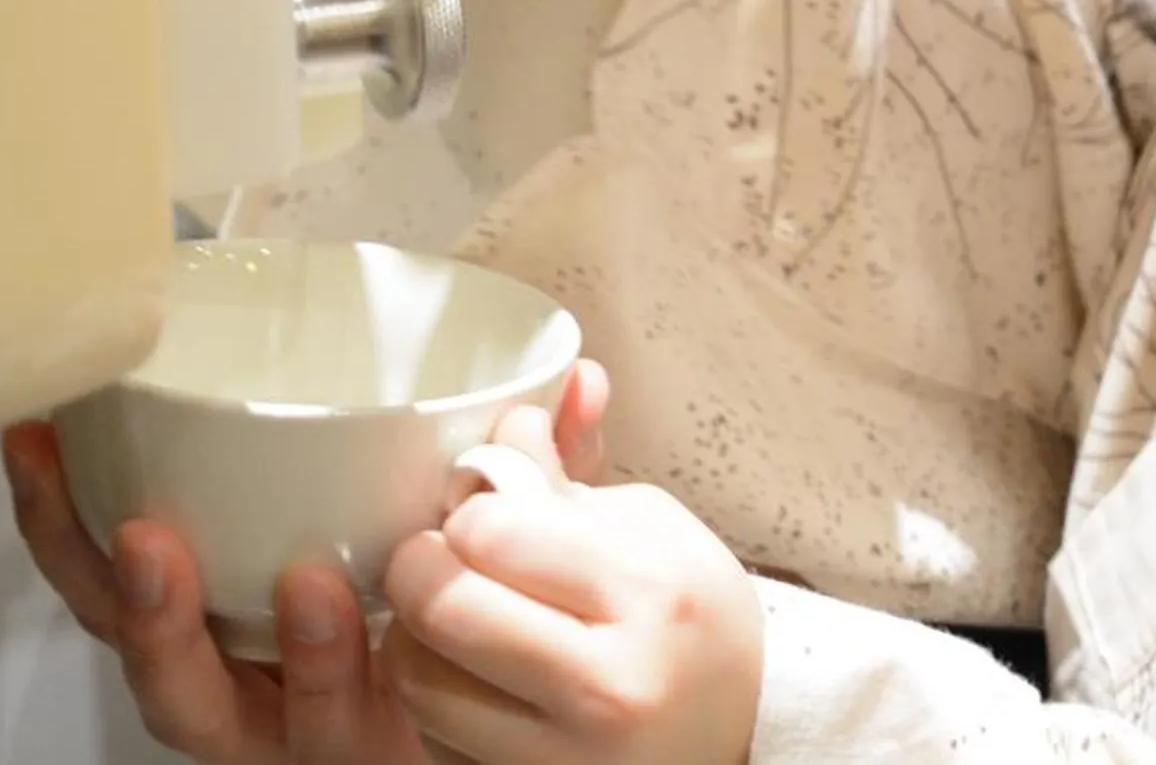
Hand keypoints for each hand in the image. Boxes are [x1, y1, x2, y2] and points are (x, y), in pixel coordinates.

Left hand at [1, 362, 615, 763]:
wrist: (444, 693)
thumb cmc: (471, 644)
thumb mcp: (517, 591)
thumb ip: (551, 500)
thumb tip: (579, 388)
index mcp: (359, 728)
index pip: (326, 724)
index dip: (314, 664)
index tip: (319, 586)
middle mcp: (271, 722)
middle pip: (188, 705)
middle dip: (161, 631)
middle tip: (152, 545)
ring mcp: (213, 679)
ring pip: (118, 647)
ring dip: (81, 563)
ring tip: (53, 462)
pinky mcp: (169, 628)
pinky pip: (91, 595)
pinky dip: (57, 523)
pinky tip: (38, 444)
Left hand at [381, 381, 763, 764]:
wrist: (739, 733)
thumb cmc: (693, 623)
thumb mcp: (653, 529)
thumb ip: (567, 476)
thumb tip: (507, 423)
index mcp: (652, 594)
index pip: (492, 530)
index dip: (472, 511)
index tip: (486, 514)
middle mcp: (611, 686)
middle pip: (441, 607)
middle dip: (420, 568)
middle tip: (439, 561)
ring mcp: (568, 758)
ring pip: (417, 680)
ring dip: (416, 638)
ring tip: (456, 622)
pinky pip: (433, 737)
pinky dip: (438, 699)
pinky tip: (475, 679)